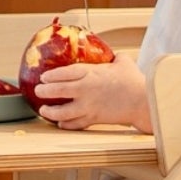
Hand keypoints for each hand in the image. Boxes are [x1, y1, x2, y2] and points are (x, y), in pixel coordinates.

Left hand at [36, 53, 151, 131]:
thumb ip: (113, 57)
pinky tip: (60, 123)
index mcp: (91, 73)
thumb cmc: (134, 80)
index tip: (44, 77)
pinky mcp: (94, 119)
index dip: (52, 75)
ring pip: (63, 111)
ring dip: (50, 112)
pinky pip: (75, 124)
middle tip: (38, 91)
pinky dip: (66, 124)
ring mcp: (88, 106)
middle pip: (59, 90)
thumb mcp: (123, 61)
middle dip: (45, 91)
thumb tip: (110, 55)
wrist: (142, 101)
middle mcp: (86, 90)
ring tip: (43, 110)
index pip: (65, 72)